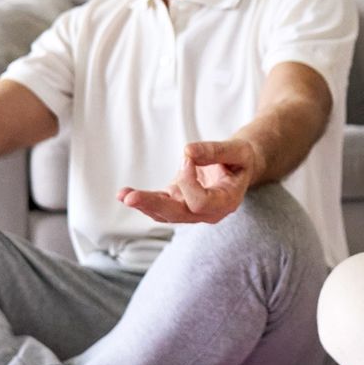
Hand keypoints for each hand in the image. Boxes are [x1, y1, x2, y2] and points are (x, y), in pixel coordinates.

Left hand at [118, 138, 262, 224]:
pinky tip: (124, 194)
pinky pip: (159, 206)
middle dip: (153, 204)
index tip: (188, 157)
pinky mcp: (179, 203)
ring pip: (164, 214)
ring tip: (123, 194)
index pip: (200, 202)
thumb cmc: (240, 159)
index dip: (189, 181)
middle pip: (177, 215)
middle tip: (130, 197)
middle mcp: (208, 213)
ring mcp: (192, 211)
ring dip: (143, 204)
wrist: (239, 167)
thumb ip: (215, 151)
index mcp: (226, 202)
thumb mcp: (236, 150)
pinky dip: (142, 200)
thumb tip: (187, 151)